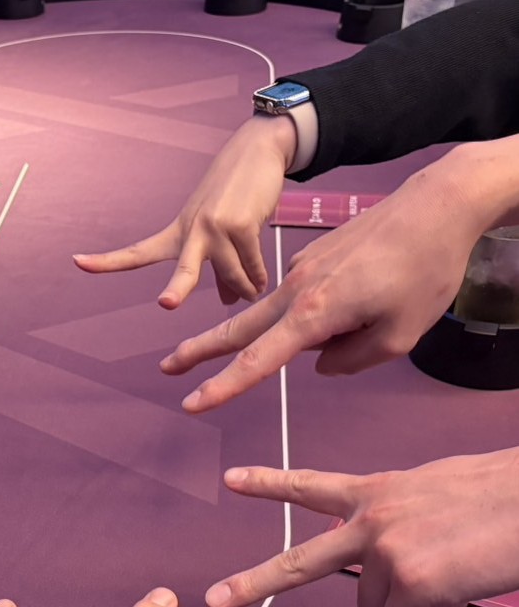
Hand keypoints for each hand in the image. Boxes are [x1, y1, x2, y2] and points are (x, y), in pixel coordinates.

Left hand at [74, 115, 295, 307]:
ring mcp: (216, 226)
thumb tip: (230, 300)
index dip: (107, 261)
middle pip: (183, 268)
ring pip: (231, 274)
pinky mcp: (242, 224)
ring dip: (245, 287)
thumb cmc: (233, 194)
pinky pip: (250, 265)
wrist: (260, 149)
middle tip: (166, 304)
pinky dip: (257, 277)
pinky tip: (262, 282)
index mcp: (176, 232)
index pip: (138, 252)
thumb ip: (218, 270)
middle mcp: (192, 230)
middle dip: (177, 288)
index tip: (77, 263)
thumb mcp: (218, 233)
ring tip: (253, 292)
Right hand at [160, 157, 483, 412]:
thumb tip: (320, 362)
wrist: (438, 203)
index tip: (192, 404)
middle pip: (238, 329)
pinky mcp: (313, 257)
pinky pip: (306, 296)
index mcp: (314, 312)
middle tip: (168, 369)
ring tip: (349, 318)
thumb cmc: (426, 269)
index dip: (222, 386)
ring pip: (276, 314)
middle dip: (200, 350)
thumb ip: (352, 360)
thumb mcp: (400, 334)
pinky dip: (321, 308)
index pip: (258, 359)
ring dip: (284, 329)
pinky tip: (371, 291)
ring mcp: (302, 269)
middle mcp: (296, 290)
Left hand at [206, 450, 518, 606]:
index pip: (311, 487)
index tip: (231, 479)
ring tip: (452, 575)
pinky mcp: (409, 582)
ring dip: (411, 606)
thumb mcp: (433, 494)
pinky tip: (459, 591)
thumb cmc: (502, 498)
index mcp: (377, 493)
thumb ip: (397, 521)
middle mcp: (370, 521)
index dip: (270, 484)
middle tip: (213, 601)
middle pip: (298, 563)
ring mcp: (384, 552)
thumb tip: (390, 567)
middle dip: (251, 584)